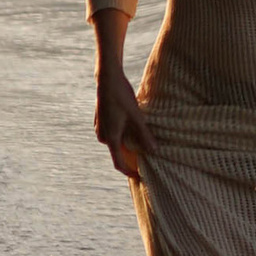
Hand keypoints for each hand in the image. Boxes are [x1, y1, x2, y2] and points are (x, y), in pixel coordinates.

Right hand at [95, 57, 151, 174]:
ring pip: (116, 141)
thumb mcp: (136, 116)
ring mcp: (100, 127)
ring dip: (127, 143)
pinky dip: (123, 134)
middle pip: (118, 152)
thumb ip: (144, 135)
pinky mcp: (101, 119)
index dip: (129, 172)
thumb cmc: (121, 96)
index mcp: (111, 137)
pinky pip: (113, 133)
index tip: (140, 176)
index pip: (119, 163)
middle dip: (131, 155)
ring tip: (142, 140)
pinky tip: (133, 127)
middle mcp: (103, 135)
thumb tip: (154, 151)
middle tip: (147, 155)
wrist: (107, 78)